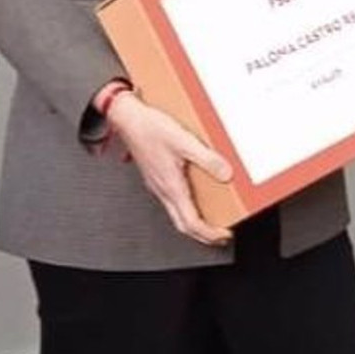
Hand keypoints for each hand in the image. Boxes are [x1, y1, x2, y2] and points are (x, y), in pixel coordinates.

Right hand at [106, 93, 234, 245]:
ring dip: (195, 223)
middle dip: (204, 235)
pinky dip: (186, 208)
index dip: (210, 233)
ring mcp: (157, 185)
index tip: (225, 234)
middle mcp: (162, 190)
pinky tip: (194, 197)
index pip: (191, 223)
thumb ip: (207, 159)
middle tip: (220, 235)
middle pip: (183, 225)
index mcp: (171, 187)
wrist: (128, 118)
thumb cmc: (150, 128)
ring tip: (211, 219)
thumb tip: (226, 174)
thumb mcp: (185, 141)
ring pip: (177, 215)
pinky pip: (172, 202)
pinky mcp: (156, 177)